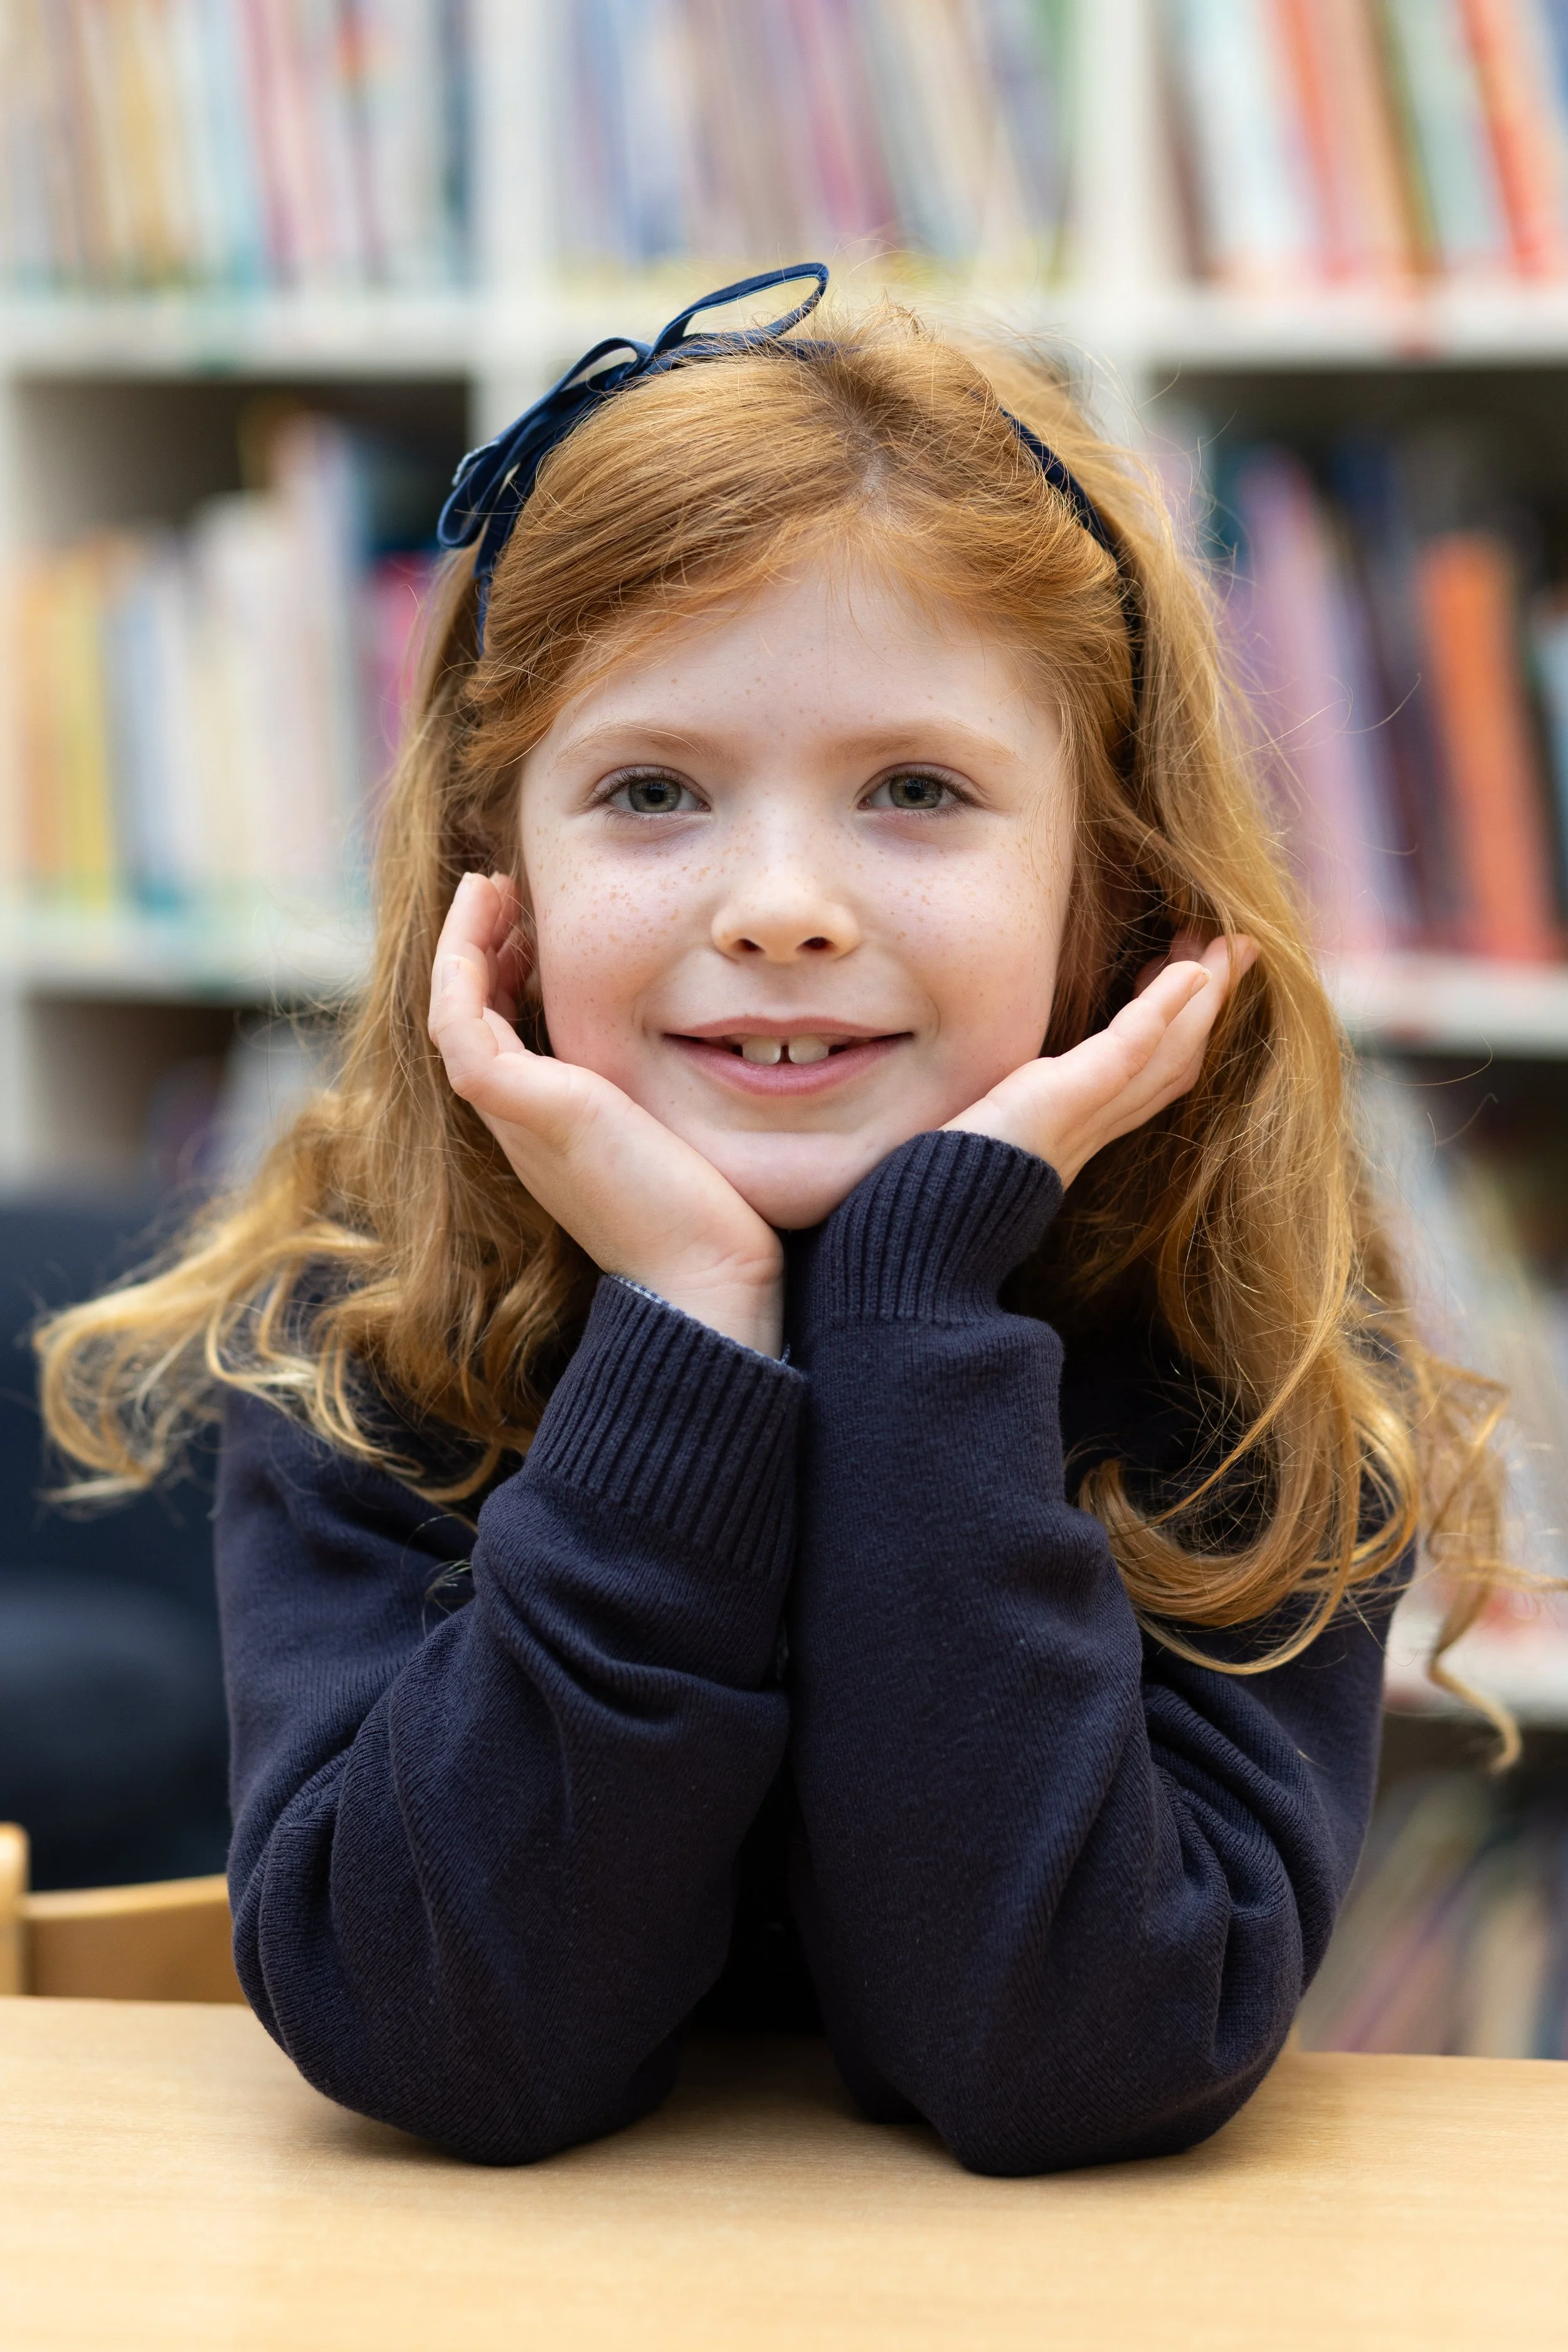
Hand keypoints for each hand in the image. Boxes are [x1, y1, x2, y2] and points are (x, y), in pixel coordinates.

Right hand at [428, 873, 784, 1354]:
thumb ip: (668, 1089)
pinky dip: (463, 963)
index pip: (503, 1036)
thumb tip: (714, 1037)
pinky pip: (461, 1023)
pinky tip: (492, 912)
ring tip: (491, 887)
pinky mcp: (525, 1107)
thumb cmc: (716, 1216)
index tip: (530, 920)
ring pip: (453, 1014)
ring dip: (463, 944)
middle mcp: (522, 1123)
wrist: (709, 1278)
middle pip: (469, 1020)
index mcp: (553, 1128)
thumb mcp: (682, 1130)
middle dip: (481, 948)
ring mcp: (516, 1117)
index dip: (505, 974)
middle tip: (504, 890)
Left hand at [944, 934, 1255, 1186]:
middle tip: (1235, 950)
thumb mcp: (992, 1127)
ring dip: (1207, 997)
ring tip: (1229, 946)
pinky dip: (1164, 1006)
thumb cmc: (952, 1176)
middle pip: (1176, 1059)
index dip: (1182, 1027)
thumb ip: (1014, 1105)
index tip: (1192, 976)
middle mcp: (1096, 1125)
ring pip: (1170, 1050)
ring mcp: (1088, 1112)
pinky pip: (1131, 1047)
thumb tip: (1011, 1082)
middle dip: (1212, 1006)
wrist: (934, 1220)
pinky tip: (1191, 972)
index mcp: (1080, 1130)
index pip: (1150, 1073)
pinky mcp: (1070, 1097)